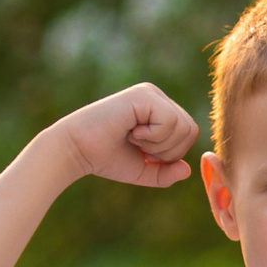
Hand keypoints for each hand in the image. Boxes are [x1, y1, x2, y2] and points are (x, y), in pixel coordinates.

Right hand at [47, 83, 198, 187]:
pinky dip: (153, 136)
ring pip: (183, 126)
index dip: (171, 154)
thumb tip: (187, 169)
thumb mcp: (144, 170)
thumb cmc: (106, 158)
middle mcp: (157, 97)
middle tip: (139, 146)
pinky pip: (170, 121)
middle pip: (190, 130)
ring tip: (133, 138)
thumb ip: (167, 173)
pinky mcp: (143, 95)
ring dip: (158, 144)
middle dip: (167, 151)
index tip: (144, 153)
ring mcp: (150, 93)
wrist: (76, 151)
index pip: (189, 134)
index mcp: (160, 110)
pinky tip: (131, 131)